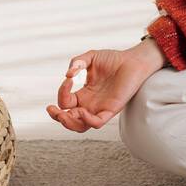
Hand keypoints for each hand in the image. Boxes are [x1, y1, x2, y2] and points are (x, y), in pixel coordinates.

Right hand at [46, 40, 163, 132]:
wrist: (133, 60)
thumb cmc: (114, 59)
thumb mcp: (91, 57)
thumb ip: (77, 62)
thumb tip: (68, 75)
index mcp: (84, 94)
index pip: (66, 102)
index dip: (62, 93)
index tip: (68, 79)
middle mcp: (90, 104)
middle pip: (69, 120)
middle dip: (57, 117)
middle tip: (52, 109)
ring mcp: (100, 108)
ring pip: (80, 127)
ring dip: (68, 123)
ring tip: (64, 114)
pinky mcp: (111, 110)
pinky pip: (97, 123)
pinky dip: (87, 121)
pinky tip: (82, 110)